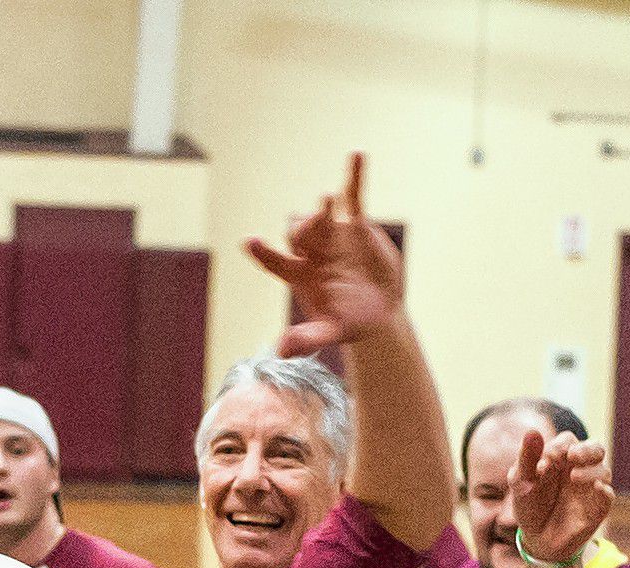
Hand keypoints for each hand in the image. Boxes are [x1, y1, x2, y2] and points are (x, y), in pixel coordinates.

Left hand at [245, 155, 404, 357]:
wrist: (379, 311)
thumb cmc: (350, 322)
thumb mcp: (330, 333)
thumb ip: (306, 340)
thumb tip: (280, 351)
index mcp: (298, 273)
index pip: (274, 261)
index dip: (263, 252)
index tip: (250, 241)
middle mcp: (310, 250)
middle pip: (297, 231)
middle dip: (301, 228)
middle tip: (307, 231)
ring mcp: (332, 235)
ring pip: (320, 213)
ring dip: (321, 208)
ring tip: (327, 201)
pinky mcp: (355, 225)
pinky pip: (353, 196)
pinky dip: (354, 176)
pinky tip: (357, 153)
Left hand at [508, 430, 612, 565]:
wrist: (538, 539)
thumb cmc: (530, 505)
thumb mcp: (521, 482)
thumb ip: (526, 458)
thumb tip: (532, 431)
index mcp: (562, 458)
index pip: (568, 441)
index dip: (557, 447)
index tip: (543, 463)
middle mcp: (580, 468)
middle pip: (595, 448)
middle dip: (586, 450)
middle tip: (572, 456)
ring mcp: (591, 488)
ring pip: (604, 471)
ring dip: (591, 471)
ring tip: (573, 477)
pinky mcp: (598, 508)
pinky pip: (608, 496)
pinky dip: (605, 491)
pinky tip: (598, 489)